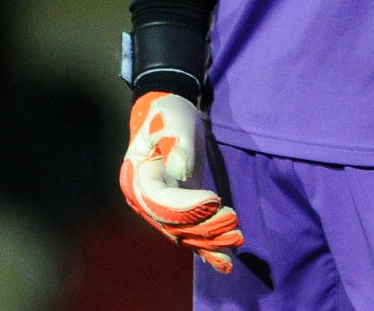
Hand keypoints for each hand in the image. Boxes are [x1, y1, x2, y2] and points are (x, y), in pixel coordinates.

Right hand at [120, 91, 243, 272]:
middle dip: (205, 228)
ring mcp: (160, 208)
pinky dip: (207, 248)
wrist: (167, 112)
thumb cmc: (166, 115)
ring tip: (236, 241)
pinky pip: (190, 232)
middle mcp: (145, 201)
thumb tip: (180, 172)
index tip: (216, 200)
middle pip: (174, 224)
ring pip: (184, 233)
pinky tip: (224, 262)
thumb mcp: (170, 122)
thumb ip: (175, 144)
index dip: (188, 206)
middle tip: (234, 225)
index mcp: (137, 179)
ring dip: (210, 241)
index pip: (162, 202)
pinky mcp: (179, 208)